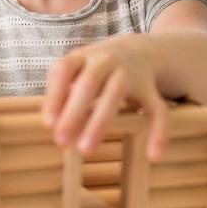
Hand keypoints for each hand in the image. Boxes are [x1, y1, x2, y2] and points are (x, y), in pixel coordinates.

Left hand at [41, 34, 168, 160]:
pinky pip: (157, 110)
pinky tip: (154, 156)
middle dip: (74, 112)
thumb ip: (61, 91)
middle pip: (89, 83)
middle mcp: (107, 60)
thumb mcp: (76, 70)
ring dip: (100, 121)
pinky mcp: (151, 89)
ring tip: (86, 150)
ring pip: (115, 94)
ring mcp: (130, 73)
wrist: (139, 50)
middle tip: (61, 141)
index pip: (64, 70)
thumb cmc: (96, 69)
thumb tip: (49, 122)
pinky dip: (158, 132)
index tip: (48, 123)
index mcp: (84, 55)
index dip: (56, 95)